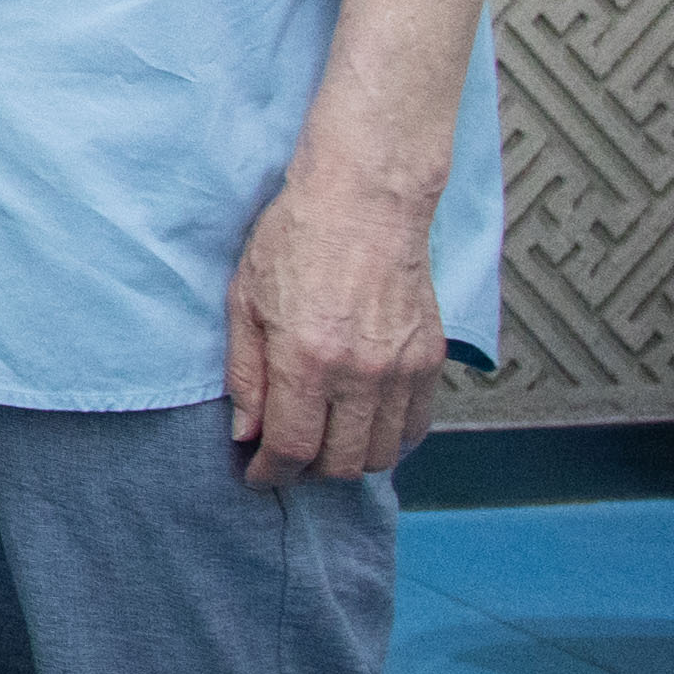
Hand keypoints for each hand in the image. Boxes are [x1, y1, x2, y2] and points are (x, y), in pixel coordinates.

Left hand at [227, 161, 446, 482]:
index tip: (255, 474)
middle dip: (306, 472)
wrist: (365, 199)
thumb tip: (246, 433)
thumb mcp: (244, 301)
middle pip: (340, 463)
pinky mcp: (429, 360)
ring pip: (380, 454)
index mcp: (307, 358)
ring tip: (321, 442)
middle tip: (284, 459)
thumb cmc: (295, 238)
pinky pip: (414, 427)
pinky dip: (387, 440)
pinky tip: (360, 426)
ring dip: (347, 460)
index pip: (290, 448)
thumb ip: (245, 373)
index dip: (269, 473)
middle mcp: (361, 373)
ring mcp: (402, 369)